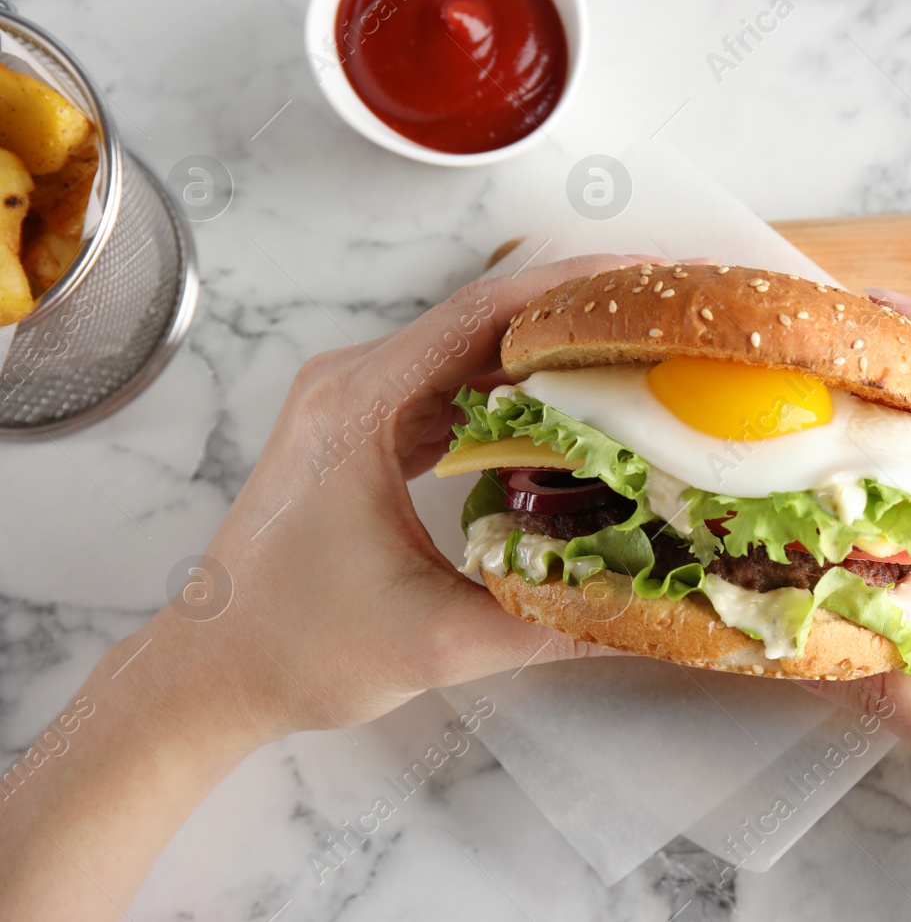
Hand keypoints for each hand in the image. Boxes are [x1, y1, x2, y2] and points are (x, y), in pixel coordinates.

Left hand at [0, 253, 638, 919]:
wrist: (210, 670)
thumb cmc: (294, 650)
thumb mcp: (437, 645)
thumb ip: (547, 625)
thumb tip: (646, 611)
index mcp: (358, 408)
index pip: (481, 315)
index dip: (569, 291)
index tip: (640, 282)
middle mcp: (350, 384)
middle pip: (480, 318)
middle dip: (574, 315)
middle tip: (658, 322)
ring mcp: (350, 401)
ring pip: (466, 348)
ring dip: (545, 350)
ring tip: (631, 359)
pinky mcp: (358, 428)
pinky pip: (447, 384)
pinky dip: (511, 387)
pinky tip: (569, 408)